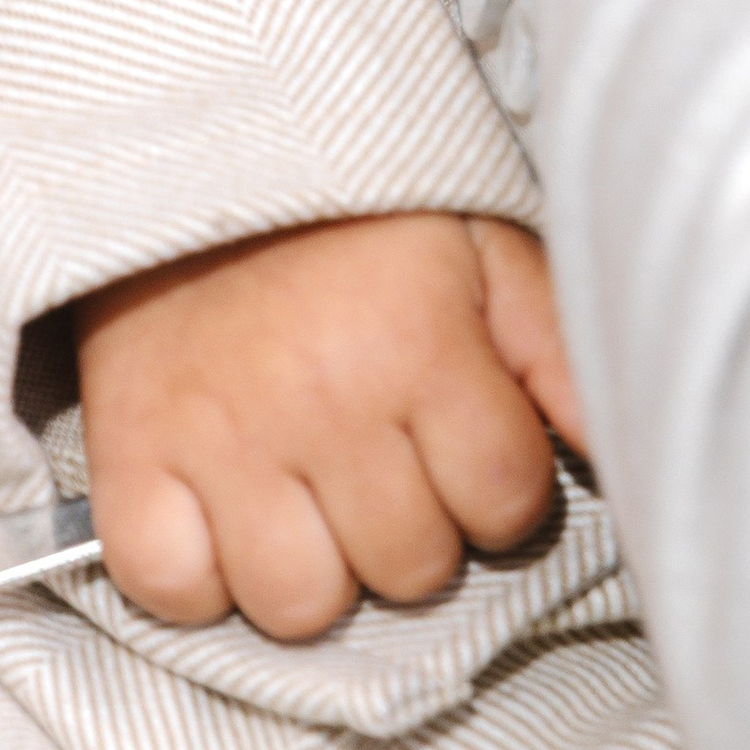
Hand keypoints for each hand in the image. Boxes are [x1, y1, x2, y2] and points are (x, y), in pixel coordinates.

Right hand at [75, 213, 585, 640]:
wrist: (202, 146)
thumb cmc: (362, 213)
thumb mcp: (485, 246)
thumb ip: (557, 349)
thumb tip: (619, 448)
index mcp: (421, 345)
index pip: (504, 503)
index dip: (506, 494)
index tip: (478, 453)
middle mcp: (323, 403)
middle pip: (410, 567)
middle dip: (421, 533)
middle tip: (395, 469)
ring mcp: (219, 438)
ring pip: (299, 604)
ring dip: (321, 572)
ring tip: (319, 504)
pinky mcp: (130, 453)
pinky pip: (171, 591)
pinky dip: (201, 580)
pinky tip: (231, 524)